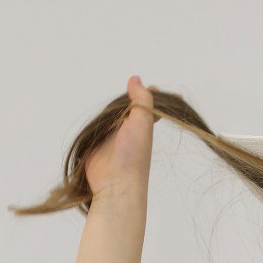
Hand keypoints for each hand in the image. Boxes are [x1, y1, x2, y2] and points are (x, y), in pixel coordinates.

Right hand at [83, 76, 156, 198]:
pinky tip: (100, 118)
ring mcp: (113, 138)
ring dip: (113, 109)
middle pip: (128, 109)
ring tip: (120, 96)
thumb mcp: (142, 122)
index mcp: (143, 126)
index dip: (155, 97)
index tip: (164, 90)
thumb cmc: (133, 155)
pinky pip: (97, 129)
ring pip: (112, 117)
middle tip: (133, 84)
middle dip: (132, 98)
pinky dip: (98, 122)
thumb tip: (136, 79)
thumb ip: (141, 99)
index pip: (151, 107)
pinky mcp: (97, 145)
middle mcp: (129, 131)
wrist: (115, 184)